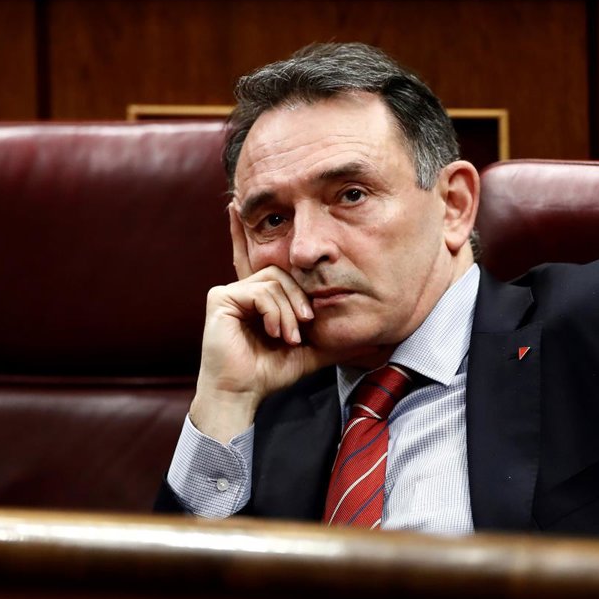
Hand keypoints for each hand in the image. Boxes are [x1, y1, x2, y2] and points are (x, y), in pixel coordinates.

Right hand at [187, 213, 347, 441]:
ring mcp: (229, 292)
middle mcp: (242, 289)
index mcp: (260, 296)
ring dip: (289, 311)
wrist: (245, 394)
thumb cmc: (272, 372)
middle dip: (299, 299)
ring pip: (275, 280)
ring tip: (290, 337)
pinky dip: (274, 312)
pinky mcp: (221, 298)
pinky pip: (260, 290)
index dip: (251, 232)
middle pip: (283, 272)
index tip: (241, 204)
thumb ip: (335, 338)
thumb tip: (376, 341)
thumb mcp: (312, 349)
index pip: (264, 260)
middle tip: (304, 326)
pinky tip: (276, 333)